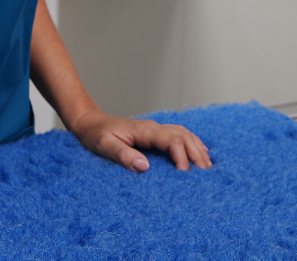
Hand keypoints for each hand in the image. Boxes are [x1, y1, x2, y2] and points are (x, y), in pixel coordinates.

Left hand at [71, 106, 212, 172]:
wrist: (90, 122)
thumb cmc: (96, 134)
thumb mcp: (104, 146)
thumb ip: (122, 154)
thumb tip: (144, 166)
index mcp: (143, 131)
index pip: (171, 139)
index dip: (182, 156)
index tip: (185, 174)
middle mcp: (152, 127)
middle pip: (183, 135)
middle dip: (196, 153)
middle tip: (206, 174)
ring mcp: (154, 129)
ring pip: (183, 133)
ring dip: (197, 148)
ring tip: (207, 167)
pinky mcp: (153, 134)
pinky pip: (178, 135)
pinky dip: (191, 143)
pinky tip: (199, 154)